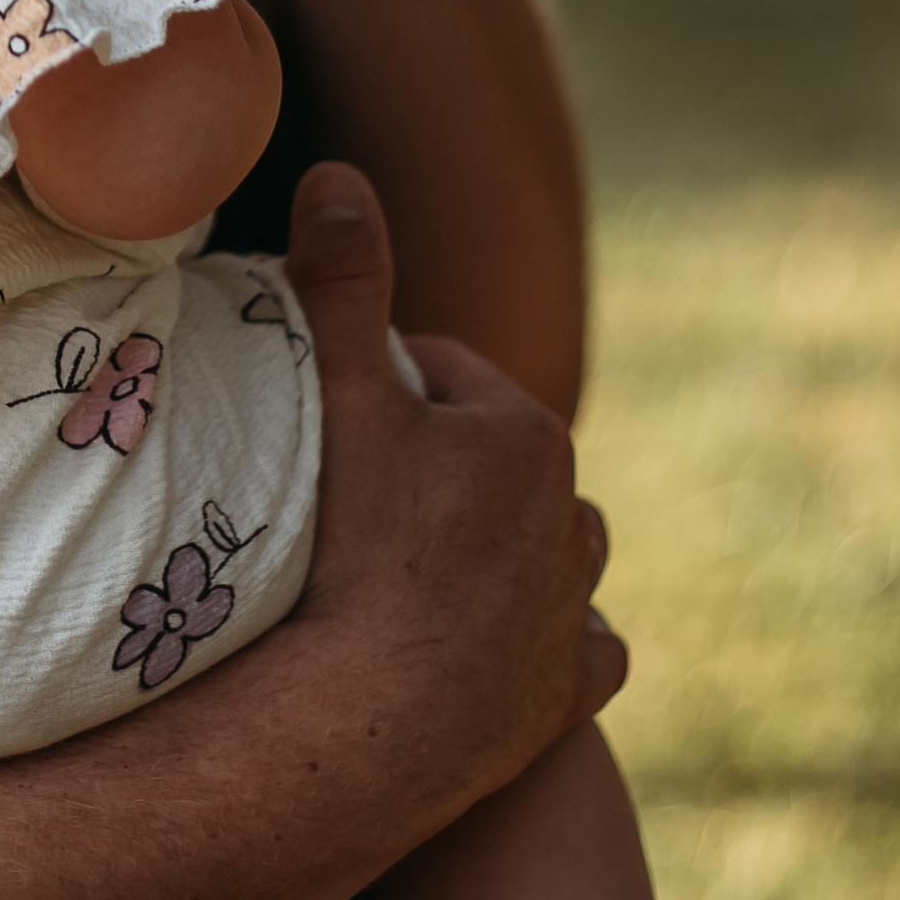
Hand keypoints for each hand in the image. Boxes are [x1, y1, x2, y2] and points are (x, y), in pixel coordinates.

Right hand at [285, 160, 622, 809]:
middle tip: (350, 496)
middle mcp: (570, 521)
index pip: (444, 376)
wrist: (361, 724)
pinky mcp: (565, 698)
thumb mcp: (334, 395)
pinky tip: (492, 648)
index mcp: (527, 436)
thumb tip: (339, 174)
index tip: (325, 416)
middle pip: (494, 466)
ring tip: (415, 569)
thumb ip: (338, 279)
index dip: (379, 387)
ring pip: (547, 555)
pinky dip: (541, 642)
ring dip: (497, 552)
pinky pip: (574, 650)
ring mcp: (570, 614)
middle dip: (440, 468)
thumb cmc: (344, 547)